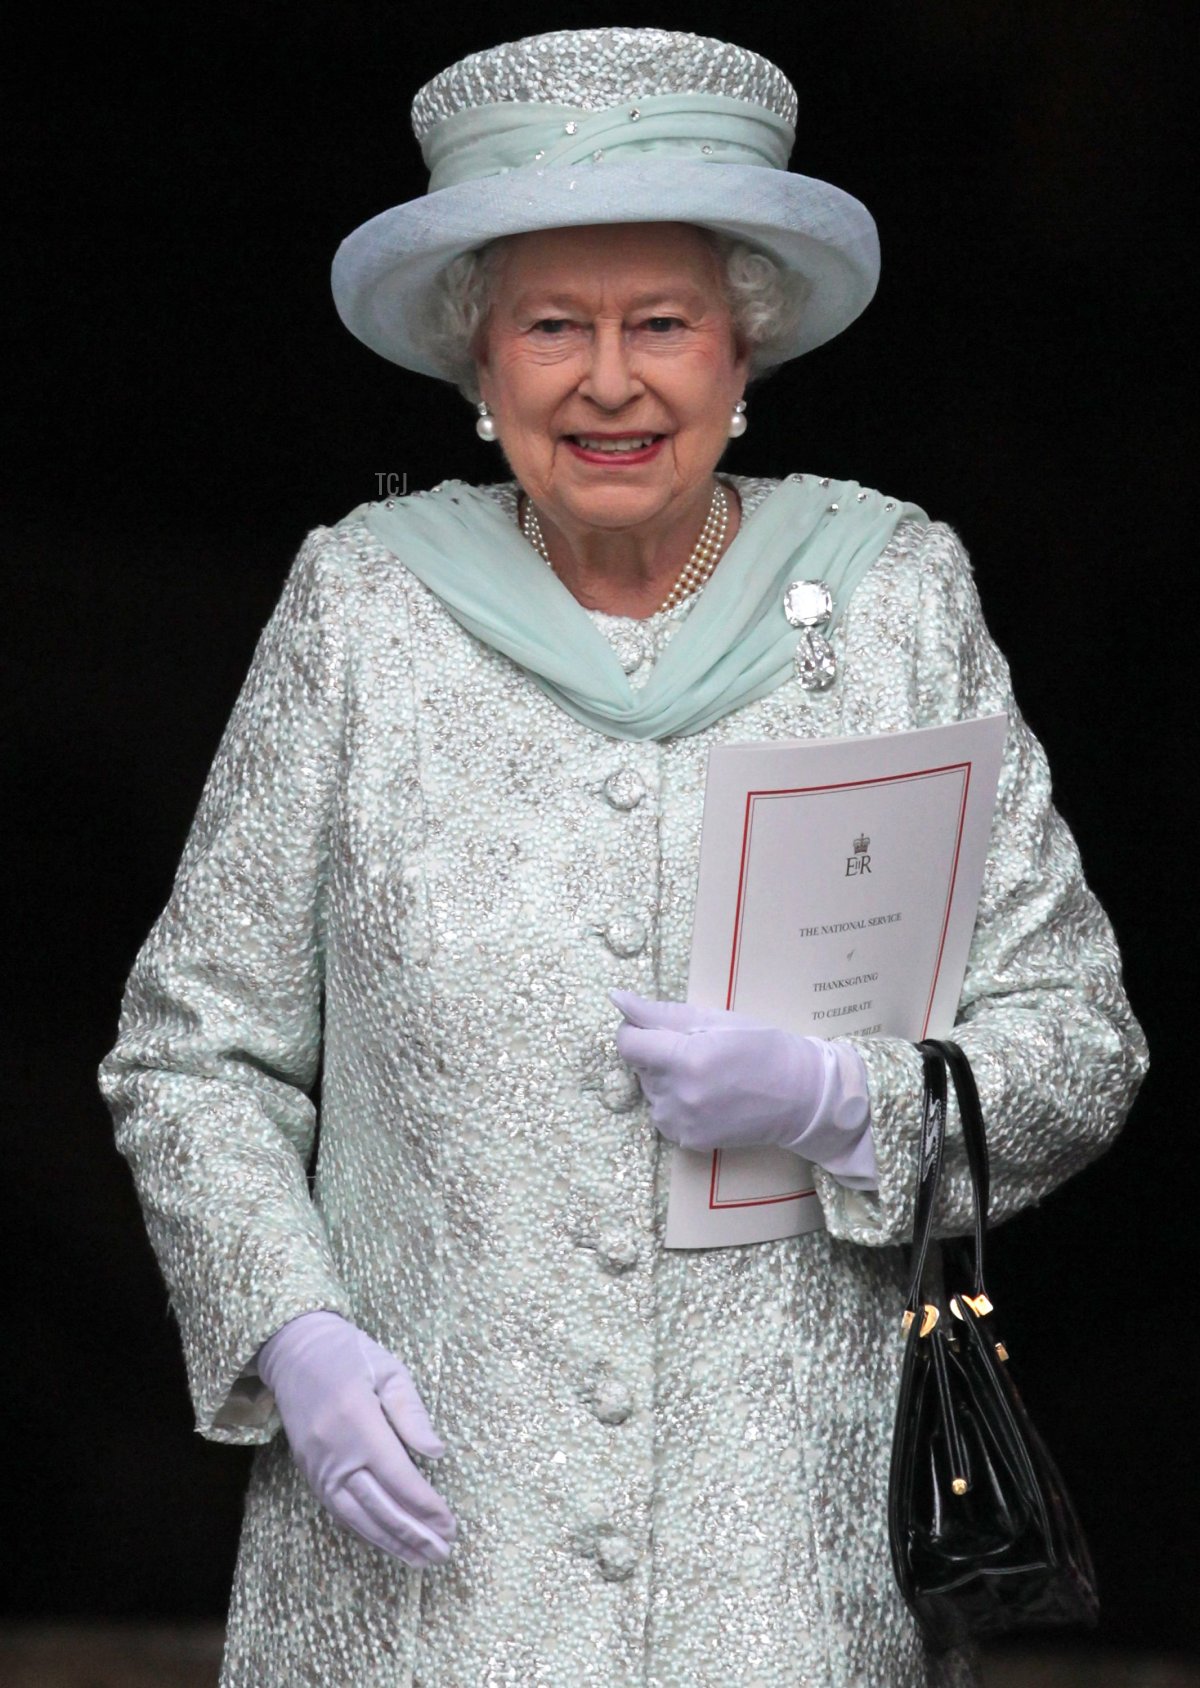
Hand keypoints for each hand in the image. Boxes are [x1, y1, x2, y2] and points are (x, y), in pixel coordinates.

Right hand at [255, 1309, 457, 1565]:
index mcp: (358, 1422)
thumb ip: (411, 1413)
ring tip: (422, 1560)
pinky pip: (339, 1511)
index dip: (425, 1506)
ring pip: (356, 1517)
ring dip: (391, 1542)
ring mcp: (317, 1466)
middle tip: (444, 1554)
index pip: (398, 1477)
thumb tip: (436, 1453)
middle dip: (413, 1534)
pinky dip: (365, 1531)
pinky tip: (388, 1543)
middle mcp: (334, 1452)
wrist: (294, 1350)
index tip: (450, 1524)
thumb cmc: (350, 1354)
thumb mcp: (389, 1369)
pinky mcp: (309, 1473)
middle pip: (378, 1506)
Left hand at [611, 991, 877, 1189]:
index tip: (659, 1028)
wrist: (801, 1096)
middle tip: (698, 1049)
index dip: (637, 1030)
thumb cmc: (762, 1047)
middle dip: (657, 1053)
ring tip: (706, 1074)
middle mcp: (678, 1095)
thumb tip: (617, 998)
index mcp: (685, 1058)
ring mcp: (682, 1124)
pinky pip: (663, 1114)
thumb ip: (660, 1012)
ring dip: (666, 1079)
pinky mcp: (688, 1142)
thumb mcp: (714, 1018)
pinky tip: (707, 1096)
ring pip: (650, 1091)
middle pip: (638, 1066)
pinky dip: (676, 1102)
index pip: (626, 1043)